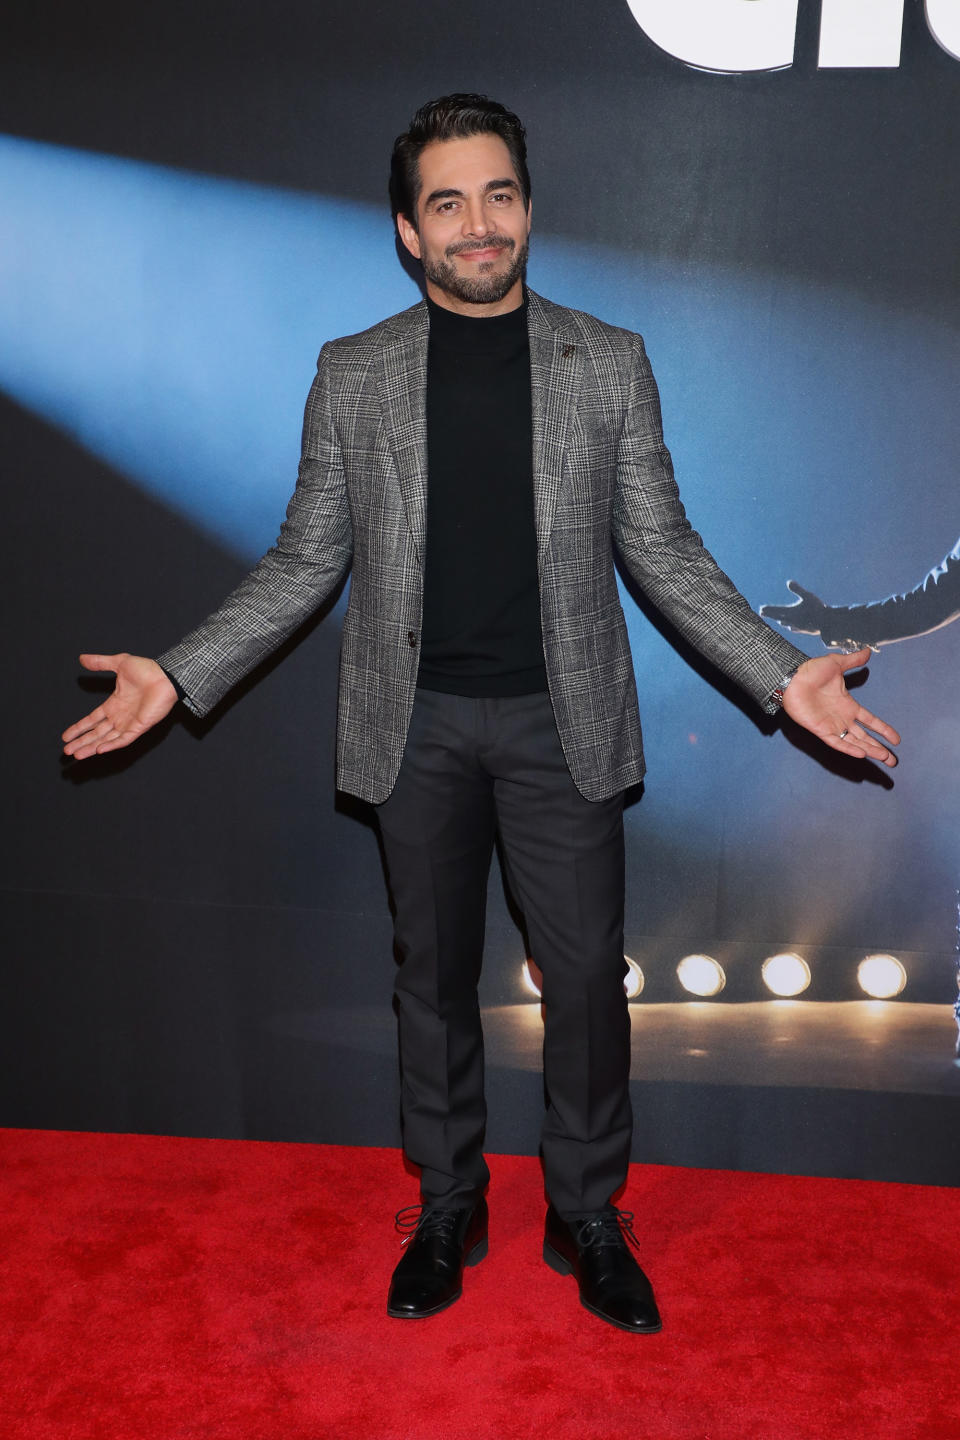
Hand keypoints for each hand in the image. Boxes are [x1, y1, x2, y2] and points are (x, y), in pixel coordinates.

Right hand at [62, 654, 178, 759]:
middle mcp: (120, 716)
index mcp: (114, 704)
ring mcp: (129, 723)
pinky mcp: (139, 727)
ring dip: (91, 747)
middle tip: (67, 750)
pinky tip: (99, 750)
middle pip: (96, 733)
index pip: (92, 720)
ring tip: (77, 754)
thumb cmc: (148, 670)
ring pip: (106, 739)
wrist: (165, 675)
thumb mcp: (119, 663)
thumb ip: (100, 663)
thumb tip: (82, 658)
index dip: (79, 728)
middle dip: (81, 742)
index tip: (66, 735)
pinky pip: (123, 739)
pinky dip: (111, 745)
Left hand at [760, 580, 827, 634]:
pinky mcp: (804, 630)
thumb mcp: (808, 596)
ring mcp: (798, 626)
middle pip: (779, 617)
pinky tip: (791, 627)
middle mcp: (792, 620)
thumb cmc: (818, 609)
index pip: (776, 610)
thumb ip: (798, 589)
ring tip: (777, 619)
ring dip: (780, 620)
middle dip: (771, 614)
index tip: (761, 609)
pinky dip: (790, 626)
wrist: (828, 624)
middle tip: (762, 613)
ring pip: (786, 623)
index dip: (768, 609)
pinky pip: (794, 628)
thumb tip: (788, 582)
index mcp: (791, 612)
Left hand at [780, 650, 899, 766]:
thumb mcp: (836, 664)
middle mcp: (842, 718)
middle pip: (865, 737)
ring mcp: (832, 725)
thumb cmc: (811, 672)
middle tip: (893, 760)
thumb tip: (868, 651)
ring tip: (885, 758)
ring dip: (870, 750)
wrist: (793, 678)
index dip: (883, 730)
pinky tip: (861, 754)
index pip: (870, 721)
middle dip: (879, 748)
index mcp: (848, 705)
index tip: (896, 740)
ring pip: (854, 742)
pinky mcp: (820, 730)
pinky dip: (849, 748)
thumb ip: (853, 660)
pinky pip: (837, 742)